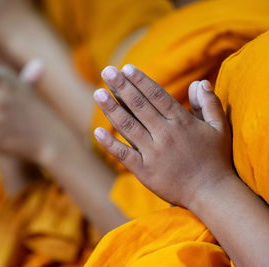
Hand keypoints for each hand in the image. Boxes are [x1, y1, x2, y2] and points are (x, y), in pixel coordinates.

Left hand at [93, 64, 233, 207]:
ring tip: (98, 93)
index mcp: (182, 122)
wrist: (212, 193)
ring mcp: (154, 153)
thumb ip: (208, 104)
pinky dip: (110, 144)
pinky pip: (124, 154)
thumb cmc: (215, 159)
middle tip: (107, 71)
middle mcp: (165, 134)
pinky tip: (97, 132)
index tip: (126, 68)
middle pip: (139, 106)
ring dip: (111, 109)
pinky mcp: (144, 171)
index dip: (140, 81)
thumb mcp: (218, 128)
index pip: (157, 96)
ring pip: (128, 126)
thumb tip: (199, 82)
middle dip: (122, 87)